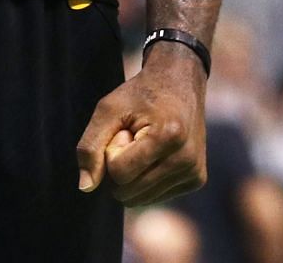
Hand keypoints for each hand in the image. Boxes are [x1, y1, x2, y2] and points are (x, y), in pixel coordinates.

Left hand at [76, 44, 206, 204]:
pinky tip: (156, 154)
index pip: (119, 173)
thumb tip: (85, 186)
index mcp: (168, 137)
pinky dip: (146, 178)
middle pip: (128, 191)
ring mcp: (194, 172)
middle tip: (133, 137)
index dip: (111, 151)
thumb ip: (90, 146)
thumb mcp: (108, 109)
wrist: (179, 82)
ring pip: (139, 199)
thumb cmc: (140, 94)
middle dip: (120, 166)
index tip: (124, 129)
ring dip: (133, 174)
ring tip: (144, 144)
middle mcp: (187, 160)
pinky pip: (153, 197)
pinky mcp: (197, 180)